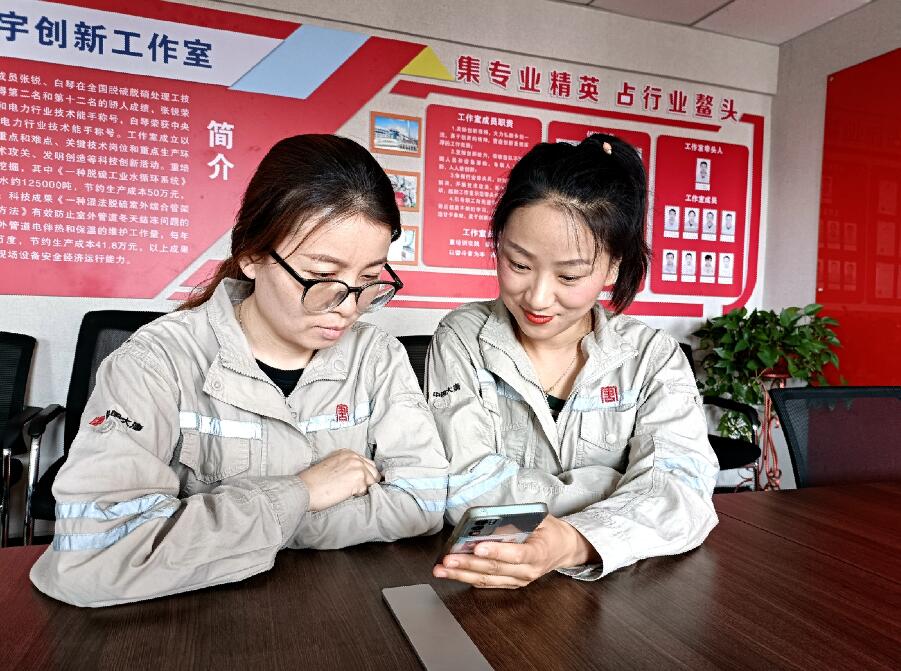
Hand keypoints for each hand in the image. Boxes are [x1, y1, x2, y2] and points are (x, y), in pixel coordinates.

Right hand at [299, 449, 380, 511]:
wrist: (305, 489)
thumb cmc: (314, 482)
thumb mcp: (332, 465)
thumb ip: (346, 466)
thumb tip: (359, 476)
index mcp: (347, 452)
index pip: (367, 463)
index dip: (365, 475)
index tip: (360, 483)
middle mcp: (354, 457)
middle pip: (373, 471)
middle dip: (368, 481)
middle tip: (357, 490)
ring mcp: (358, 467)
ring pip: (372, 481)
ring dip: (364, 489)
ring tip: (349, 493)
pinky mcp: (359, 479)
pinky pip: (367, 490)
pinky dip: (359, 495)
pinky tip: (346, 495)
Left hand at [433, 515, 597, 588]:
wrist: (563, 549)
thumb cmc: (549, 531)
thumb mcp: (540, 518)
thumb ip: (518, 520)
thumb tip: (490, 518)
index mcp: (539, 552)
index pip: (517, 555)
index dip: (497, 552)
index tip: (478, 547)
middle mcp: (528, 571)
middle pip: (495, 569)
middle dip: (468, 564)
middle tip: (448, 559)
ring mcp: (519, 580)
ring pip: (487, 579)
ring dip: (462, 575)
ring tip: (441, 570)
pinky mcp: (511, 584)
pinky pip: (488, 583)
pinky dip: (469, 579)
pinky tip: (453, 575)